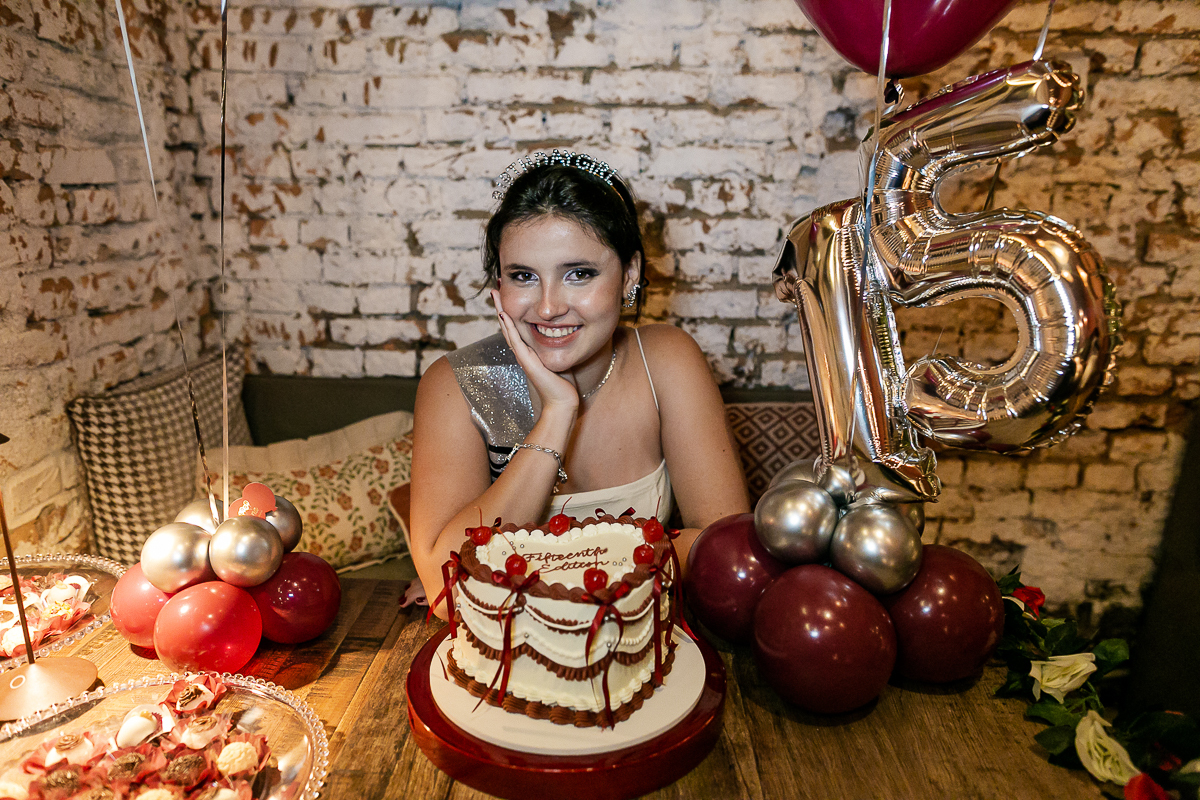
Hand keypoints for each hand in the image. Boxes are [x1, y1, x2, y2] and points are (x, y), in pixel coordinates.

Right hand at [492, 290, 580, 411]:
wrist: (561, 404)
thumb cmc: (563, 386)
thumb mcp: (559, 360)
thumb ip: (558, 349)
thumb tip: (564, 336)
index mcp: (530, 352)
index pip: (517, 327)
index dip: (511, 311)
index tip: (508, 295)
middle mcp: (523, 353)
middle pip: (508, 326)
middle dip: (502, 306)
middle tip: (495, 289)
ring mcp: (523, 357)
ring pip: (508, 330)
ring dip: (501, 311)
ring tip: (495, 294)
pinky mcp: (528, 362)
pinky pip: (516, 341)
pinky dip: (509, 327)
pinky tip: (504, 314)